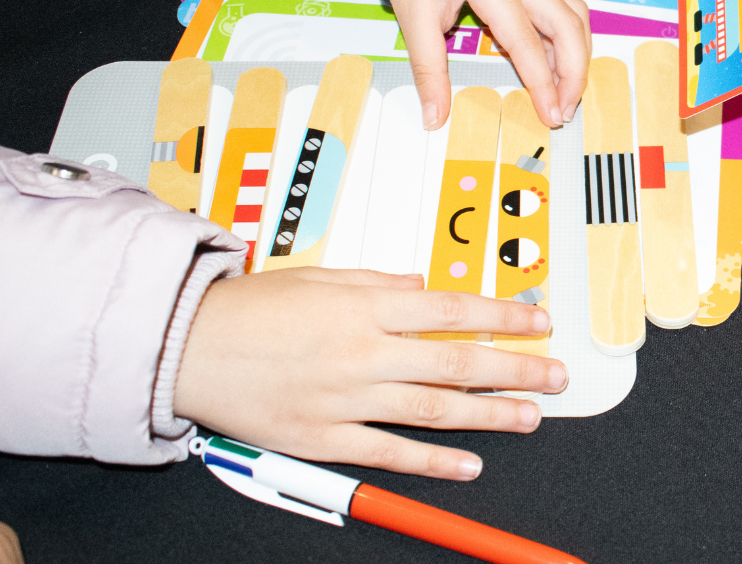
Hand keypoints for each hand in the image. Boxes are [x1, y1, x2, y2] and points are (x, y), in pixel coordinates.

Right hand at [174, 268, 566, 480]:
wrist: (184, 347)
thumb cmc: (246, 309)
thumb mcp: (320, 276)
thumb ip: (378, 283)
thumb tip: (423, 286)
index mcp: (365, 307)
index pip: (454, 310)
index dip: (504, 316)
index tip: (539, 321)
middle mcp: (363, 352)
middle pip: (457, 361)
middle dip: (516, 369)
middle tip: (556, 375)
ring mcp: (346, 398)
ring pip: (434, 408)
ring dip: (490, 414)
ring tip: (531, 416)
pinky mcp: (324, 437)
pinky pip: (389, 453)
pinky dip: (433, 462)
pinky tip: (468, 464)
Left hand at [387, 0, 589, 129]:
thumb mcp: (413, 19)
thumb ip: (428, 71)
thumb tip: (434, 117)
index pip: (527, 41)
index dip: (543, 82)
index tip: (550, 115)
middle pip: (568, 24)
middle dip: (575, 72)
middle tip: (564, 110)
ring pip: (575, 14)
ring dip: (578, 54)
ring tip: (565, 92)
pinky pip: (564, 9)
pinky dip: (570, 39)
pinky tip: (558, 65)